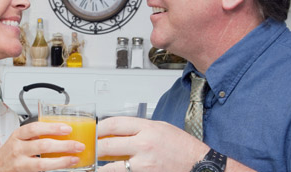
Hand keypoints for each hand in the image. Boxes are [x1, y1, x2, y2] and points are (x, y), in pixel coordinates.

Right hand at [0, 122, 84, 171]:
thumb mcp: (18, 140)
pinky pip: (40, 171)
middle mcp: (17, 149)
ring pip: (42, 163)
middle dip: (63, 145)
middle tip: (78, 145)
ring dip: (61, 161)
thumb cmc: (8, 154)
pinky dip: (53, 168)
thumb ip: (34, 136)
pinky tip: (63, 166)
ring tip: (74, 158)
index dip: (52, 128)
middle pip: (43, 145)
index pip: (35, 128)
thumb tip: (60, 132)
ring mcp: (19, 163)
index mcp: (17, 135)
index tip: (67, 128)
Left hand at [97, 117, 256, 171]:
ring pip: (110, 166)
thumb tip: (120, 132)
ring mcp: (143, 164)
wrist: (199, 165)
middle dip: (96, 148)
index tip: (96, 132)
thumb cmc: (183, 147)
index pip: (115, 124)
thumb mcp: (162, 128)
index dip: (100, 128)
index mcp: (148, 128)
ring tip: (97, 165)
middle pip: (108, 144)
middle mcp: (144, 144)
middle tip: (92, 149)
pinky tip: (110, 171)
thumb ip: (140, 129)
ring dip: (101, 166)